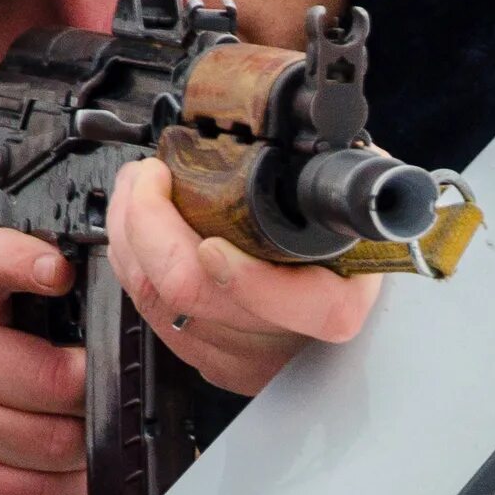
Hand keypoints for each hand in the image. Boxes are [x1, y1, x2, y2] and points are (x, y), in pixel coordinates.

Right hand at [0, 229, 86, 494]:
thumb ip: (41, 306)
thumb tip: (123, 315)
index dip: (26, 262)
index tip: (60, 273)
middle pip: (51, 376)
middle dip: (94, 398)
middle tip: (101, 400)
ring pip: (50, 440)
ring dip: (83, 450)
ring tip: (79, 441)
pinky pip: (32, 488)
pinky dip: (64, 489)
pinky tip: (61, 476)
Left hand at [106, 157, 381, 395]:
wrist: (362, 320)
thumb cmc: (360, 255)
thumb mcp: (363, 206)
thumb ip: (336, 177)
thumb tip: (307, 136)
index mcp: (331, 305)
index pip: (289, 305)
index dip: (242, 278)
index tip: (211, 242)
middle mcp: (281, 339)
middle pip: (194, 295)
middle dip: (149, 224)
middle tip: (148, 176)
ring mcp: (240, 356)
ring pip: (158, 304)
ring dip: (131, 236)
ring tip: (135, 186)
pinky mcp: (210, 359)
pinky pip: (152, 313)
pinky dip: (135, 262)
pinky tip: (136, 227)